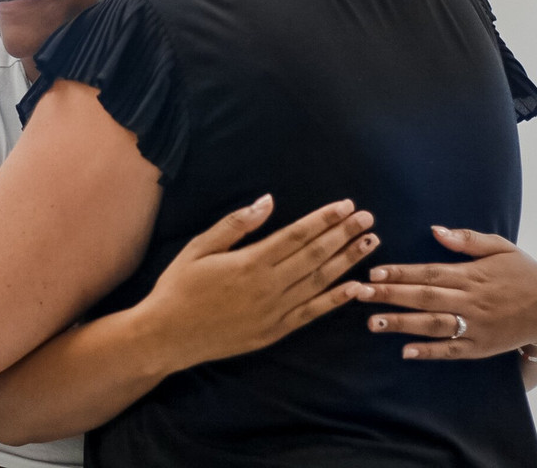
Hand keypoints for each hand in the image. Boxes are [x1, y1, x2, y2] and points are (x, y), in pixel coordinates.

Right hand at [143, 195, 378, 371]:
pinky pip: (312, 313)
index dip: (324, 219)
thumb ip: (236, 224)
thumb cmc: (179, 286)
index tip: (346, 206)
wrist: (166, 336)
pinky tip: (355, 287)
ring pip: (319, 282)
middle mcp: (268, 287)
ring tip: (370, 244)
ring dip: (347, 262)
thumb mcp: (199, 247)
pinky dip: (335, 300)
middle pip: (315, 256)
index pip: (298, 235)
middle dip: (344, 235)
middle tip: (368, 218)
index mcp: (250, 262)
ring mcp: (274, 312)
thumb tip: (268, 201)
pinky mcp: (274, 331)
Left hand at [353, 226, 536, 359]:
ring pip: (433, 324)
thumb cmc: (521, 271)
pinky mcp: (481, 346)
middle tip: (359, 294)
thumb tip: (435, 230)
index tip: (374, 273)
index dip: (400, 273)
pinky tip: (406, 351)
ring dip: (401, 324)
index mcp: (470, 274)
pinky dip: (429, 352)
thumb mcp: (499, 246)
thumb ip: (467, 239)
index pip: (428, 273)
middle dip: (390, 295)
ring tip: (373, 322)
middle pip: (424, 297)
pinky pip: (452, 350)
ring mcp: (475, 325)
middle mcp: (470, 300)